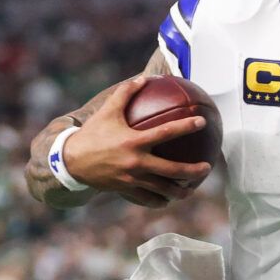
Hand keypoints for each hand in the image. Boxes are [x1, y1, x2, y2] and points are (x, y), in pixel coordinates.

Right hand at [63, 76, 212, 207]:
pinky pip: (147, 199)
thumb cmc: (92, 133)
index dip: (186, 126)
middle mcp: (136, 162)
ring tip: (191, 190)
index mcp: (134, 141)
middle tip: (207, 167)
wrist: (71, 161)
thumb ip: (126, 93)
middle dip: (192, 171)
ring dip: (180, 191)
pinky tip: (168, 200)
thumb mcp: (108, 111)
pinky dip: (159, 201)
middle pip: (172, 170)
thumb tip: (143, 78)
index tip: (202, 121)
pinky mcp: (126, 190)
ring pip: (162, 189)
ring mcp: (132, 179)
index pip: (166, 133)